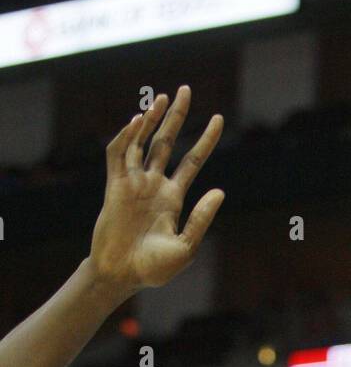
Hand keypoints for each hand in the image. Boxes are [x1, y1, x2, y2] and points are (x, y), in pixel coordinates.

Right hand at [89, 87, 223, 298]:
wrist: (122, 276)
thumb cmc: (154, 269)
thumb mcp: (186, 246)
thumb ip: (202, 218)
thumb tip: (220, 190)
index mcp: (173, 198)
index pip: (193, 161)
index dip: (206, 140)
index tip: (219, 119)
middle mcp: (154, 185)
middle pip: (167, 141)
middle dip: (177, 116)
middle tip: (186, 90)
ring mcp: (133, 183)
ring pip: (143, 141)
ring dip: (153, 119)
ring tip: (164, 98)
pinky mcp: (114, 186)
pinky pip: (120, 154)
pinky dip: (128, 136)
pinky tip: (139, 121)